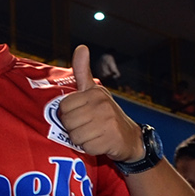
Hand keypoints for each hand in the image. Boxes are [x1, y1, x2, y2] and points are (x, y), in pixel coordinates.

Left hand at [56, 45, 142, 161]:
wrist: (130, 138)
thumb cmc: (106, 114)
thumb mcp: (94, 91)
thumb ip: (83, 71)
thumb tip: (81, 47)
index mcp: (94, 93)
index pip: (64, 106)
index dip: (69, 114)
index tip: (80, 115)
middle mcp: (101, 105)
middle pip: (67, 122)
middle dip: (74, 129)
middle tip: (87, 127)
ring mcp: (107, 122)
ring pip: (75, 136)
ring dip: (81, 140)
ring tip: (93, 134)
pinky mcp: (110, 139)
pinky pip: (85, 147)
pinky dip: (90, 149)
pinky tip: (99, 143)